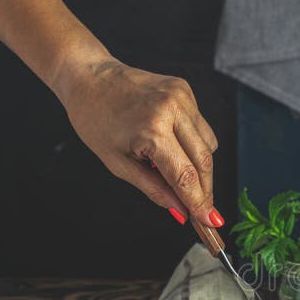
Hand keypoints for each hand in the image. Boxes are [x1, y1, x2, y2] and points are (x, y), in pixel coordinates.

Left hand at [61, 59, 222, 226]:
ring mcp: (181, 97)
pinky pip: (202, 128)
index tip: (211, 222)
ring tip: (174, 168)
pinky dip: (194, 143)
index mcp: (150, 130)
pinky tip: (174, 143)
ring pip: (208, 146)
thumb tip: (181, 210)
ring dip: (200, 166)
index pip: (185, 176)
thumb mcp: (117, 163)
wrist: (88, 76)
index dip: (199, 202)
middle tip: (203, 211)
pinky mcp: (185, 90)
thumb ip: (153, 189)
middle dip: (205, 190)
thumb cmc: (95, 120)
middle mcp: (171, 110)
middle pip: (204, 162)